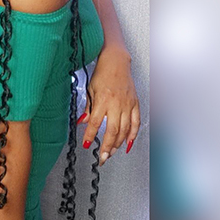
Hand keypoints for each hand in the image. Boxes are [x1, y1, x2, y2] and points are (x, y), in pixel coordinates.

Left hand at [77, 47, 140, 165]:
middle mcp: (116, 104)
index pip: (95, 123)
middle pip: (112, 131)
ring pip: (124, 130)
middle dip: (107, 147)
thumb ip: (88, 107)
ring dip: (118, 144)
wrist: (116, 61)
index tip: (86, 144)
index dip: (90, 135)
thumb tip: (82, 122)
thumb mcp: (90, 89)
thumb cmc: (102, 73)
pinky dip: (133, 135)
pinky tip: (128, 143)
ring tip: (112, 152)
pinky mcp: (135, 104)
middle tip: (102, 157)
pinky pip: (136, 123)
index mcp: (103, 100)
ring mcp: (127, 104)